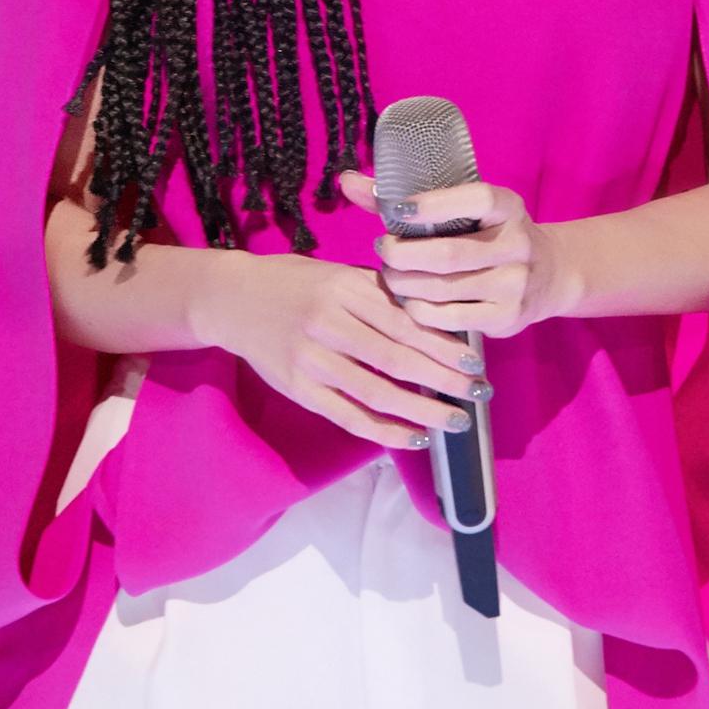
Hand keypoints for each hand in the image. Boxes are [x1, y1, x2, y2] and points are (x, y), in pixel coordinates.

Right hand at [201, 243, 489, 453]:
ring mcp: (311, 360)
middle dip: (443, 380)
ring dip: (421, 411)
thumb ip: (380, 292)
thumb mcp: (337, 272)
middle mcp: (328, 324)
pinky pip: (348, 417)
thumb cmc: (293, 282)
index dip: (442, 344)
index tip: (474, 360)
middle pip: (396, 358)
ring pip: (376, 392)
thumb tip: (435, 314)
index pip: (404, 321)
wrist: (230, 299)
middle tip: (478, 392)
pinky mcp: (300, 389)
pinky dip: (384, 431)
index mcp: (344, 288)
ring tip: (455, 421)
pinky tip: (414, 436)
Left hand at [334, 164, 567, 338]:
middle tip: (382, 249)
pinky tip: (408, 300)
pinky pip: (449, 318)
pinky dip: (418, 310)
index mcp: (507, 208)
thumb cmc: (490, 235)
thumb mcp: (466, 210)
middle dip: (403, 254)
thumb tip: (347, 182)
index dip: (434, 205)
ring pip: (443, 289)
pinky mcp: (506, 317)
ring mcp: (514, 284)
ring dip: (405, 284)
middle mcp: (517, 245)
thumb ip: (406, 198)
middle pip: (448, 253)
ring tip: (390, 275)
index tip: (397, 209)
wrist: (550, 275)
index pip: (476, 200)